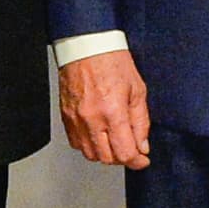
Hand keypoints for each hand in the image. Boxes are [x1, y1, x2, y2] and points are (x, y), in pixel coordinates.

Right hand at [59, 47, 152, 168]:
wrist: (86, 46)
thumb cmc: (111, 61)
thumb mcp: (137, 90)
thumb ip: (140, 122)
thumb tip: (142, 145)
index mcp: (112, 111)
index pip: (124, 153)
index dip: (137, 161)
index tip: (142, 159)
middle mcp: (92, 119)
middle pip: (107, 158)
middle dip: (122, 157)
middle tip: (130, 147)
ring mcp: (76, 120)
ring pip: (90, 154)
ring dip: (105, 153)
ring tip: (114, 141)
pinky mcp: (66, 117)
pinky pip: (77, 143)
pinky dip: (89, 145)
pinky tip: (98, 134)